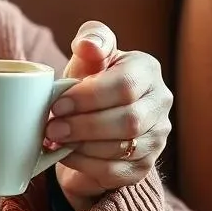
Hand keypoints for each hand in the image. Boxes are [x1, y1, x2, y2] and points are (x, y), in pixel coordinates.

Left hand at [45, 21, 171, 210]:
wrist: (90, 117)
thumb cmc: (88, 80)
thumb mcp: (88, 57)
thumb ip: (91, 39)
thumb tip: (89, 45)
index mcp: (147, 71)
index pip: (125, 86)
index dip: (87, 98)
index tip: (56, 105)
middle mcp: (160, 104)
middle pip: (128, 121)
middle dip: (83, 126)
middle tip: (51, 128)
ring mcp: (157, 138)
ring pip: (123, 148)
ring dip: (82, 146)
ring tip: (54, 140)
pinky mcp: (143, 166)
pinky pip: (116, 171)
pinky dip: (85, 164)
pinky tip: (66, 154)